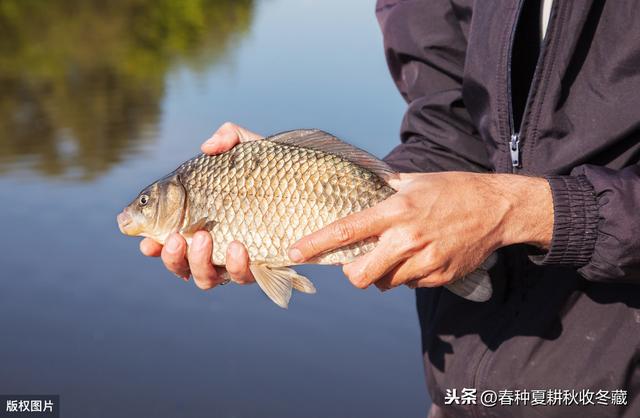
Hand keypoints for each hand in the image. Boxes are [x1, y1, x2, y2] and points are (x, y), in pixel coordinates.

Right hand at [140, 122, 262, 288]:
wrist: (314, 189)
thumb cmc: (274, 171)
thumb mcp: (251, 148)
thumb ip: (228, 138)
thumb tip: (207, 147)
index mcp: (201, 222)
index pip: (170, 238)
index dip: (154, 244)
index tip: (146, 240)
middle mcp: (215, 246)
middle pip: (182, 265)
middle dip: (172, 257)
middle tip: (175, 237)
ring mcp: (237, 260)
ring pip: (207, 278)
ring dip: (199, 262)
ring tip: (204, 237)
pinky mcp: (262, 268)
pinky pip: (244, 277)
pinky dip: (237, 266)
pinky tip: (239, 247)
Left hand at [288, 172, 552, 290]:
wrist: (497, 208)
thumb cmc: (453, 190)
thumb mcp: (414, 180)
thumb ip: (383, 188)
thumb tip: (358, 186)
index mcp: (396, 211)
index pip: (347, 230)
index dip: (317, 244)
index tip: (295, 252)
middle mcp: (407, 238)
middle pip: (361, 275)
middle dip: (352, 273)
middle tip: (356, 264)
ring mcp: (425, 261)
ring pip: (385, 283)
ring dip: (383, 274)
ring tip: (397, 254)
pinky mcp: (439, 276)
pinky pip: (410, 285)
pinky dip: (407, 276)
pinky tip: (420, 256)